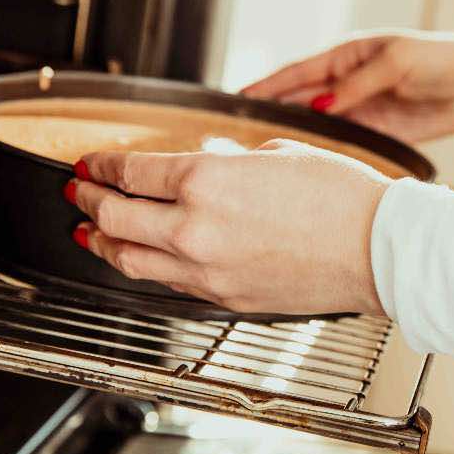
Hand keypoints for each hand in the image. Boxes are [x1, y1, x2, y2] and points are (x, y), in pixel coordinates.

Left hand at [65, 140, 390, 315]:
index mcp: (204, 182)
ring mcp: (206, 271)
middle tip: (77, 191)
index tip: (91, 163)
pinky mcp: (223, 298)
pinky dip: (146, 268)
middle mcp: (194, 229)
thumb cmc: (340, 197)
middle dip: (89, 200)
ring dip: (102, 242)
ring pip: (130, 260)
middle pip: (116, 217)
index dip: (102, 166)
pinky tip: (142, 258)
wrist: (376, 248)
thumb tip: (210, 170)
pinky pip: (168, 283)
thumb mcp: (276, 154)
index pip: (130, 173)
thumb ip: (228, 164)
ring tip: (88, 232)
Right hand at [241, 31, 453, 143]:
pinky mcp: (377, 132)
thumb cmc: (439, 60)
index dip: (267, 86)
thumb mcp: (396, 63)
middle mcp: (347, 82)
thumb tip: (320, 105)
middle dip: (271, 113)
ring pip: (317, 124)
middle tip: (237, 132)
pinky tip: (303, 164)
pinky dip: (323, 152)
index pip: (296, 72)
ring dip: (293, 136)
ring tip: (261, 153)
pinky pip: (342, 142)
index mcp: (347, 55)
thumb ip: (357, 85)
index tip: (237, 99)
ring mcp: (360, 108)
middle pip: (299, 100)